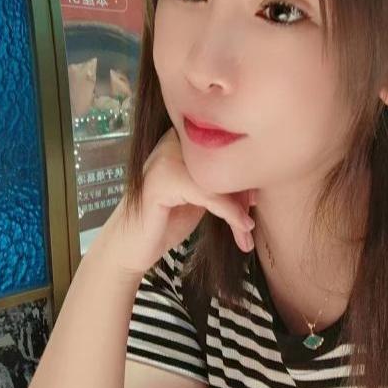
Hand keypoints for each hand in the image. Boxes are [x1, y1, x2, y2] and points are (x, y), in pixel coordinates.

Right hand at [98, 126, 256, 278]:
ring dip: (237, 208)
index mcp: (182, 139)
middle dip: (242, 193)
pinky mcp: (161, 181)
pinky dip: (229, 212)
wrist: (130, 248)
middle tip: (251, 222)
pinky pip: (207, 193)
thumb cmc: (166, 221)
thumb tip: (257, 181)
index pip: (223, 149)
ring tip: (246, 231)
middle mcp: (172, 141)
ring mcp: (164, 158)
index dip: (243, 176)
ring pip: (217, 178)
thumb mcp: (199, 196)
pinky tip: (241, 228)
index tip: (255, 202)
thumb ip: (220, 182)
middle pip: (222, 161)